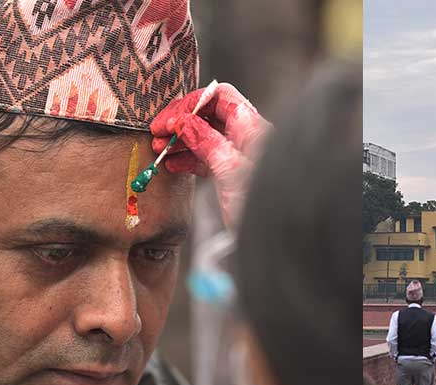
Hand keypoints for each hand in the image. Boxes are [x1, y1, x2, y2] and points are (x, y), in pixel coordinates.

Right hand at [149, 83, 271, 229]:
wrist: (278, 235)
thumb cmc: (264, 203)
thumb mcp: (229, 168)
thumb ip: (206, 141)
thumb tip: (183, 121)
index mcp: (251, 128)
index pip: (220, 97)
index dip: (191, 104)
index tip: (169, 119)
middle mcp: (246, 137)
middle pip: (209, 115)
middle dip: (181, 122)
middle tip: (157, 135)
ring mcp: (238, 155)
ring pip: (204, 137)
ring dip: (180, 141)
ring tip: (159, 150)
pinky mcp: (232, 174)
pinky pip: (206, 158)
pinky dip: (188, 159)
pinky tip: (172, 165)